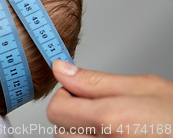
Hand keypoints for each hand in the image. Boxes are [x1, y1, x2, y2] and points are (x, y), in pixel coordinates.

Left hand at [48, 60, 172, 136]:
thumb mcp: (144, 87)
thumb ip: (95, 81)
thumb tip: (61, 69)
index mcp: (110, 120)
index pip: (56, 111)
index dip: (66, 97)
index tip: (80, 93)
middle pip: (61, 131)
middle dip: (74, 117)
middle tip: (102, 111)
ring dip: (83, 133)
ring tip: (114, 127)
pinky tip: (117, 136)